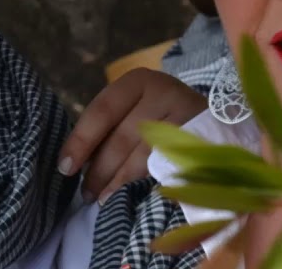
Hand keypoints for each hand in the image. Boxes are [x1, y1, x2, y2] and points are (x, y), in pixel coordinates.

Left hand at [58, 68, 207, 203]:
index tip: (65, 167)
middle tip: (85, 192)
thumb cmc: (161, 117)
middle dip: (98, 169)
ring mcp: (183, 117)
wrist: (215, 122)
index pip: (101, 111)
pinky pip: (162, 168)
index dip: (80, 141)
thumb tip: (75, 161)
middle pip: (121, 137)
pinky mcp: (199, 142)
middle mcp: (162, 92)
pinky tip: (127, 196)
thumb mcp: (135, 110)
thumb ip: (110, 127)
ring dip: (116, 182)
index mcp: (138, 82)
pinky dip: (140, 184)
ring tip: (101, 199)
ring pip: (141, 156)